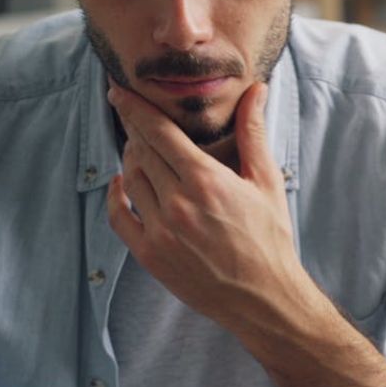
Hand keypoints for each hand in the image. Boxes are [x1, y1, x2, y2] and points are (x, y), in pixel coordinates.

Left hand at [106, 83, 312, 329]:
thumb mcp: (267, 180)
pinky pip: (119, 218)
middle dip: (134, 130)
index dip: (135, 109)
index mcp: (206, 180)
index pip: (159, 133)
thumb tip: (256, 91)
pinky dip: (115, 196)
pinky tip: (120, 183)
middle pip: (142, 152)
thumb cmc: (270, 237)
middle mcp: (178, 203)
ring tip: (138, 147)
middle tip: (133, 116)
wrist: (263, 295)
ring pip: (131, 180)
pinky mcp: (150, 254)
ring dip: (130, 158)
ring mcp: (160, 230)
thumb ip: (253, 133)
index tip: (119, 92)